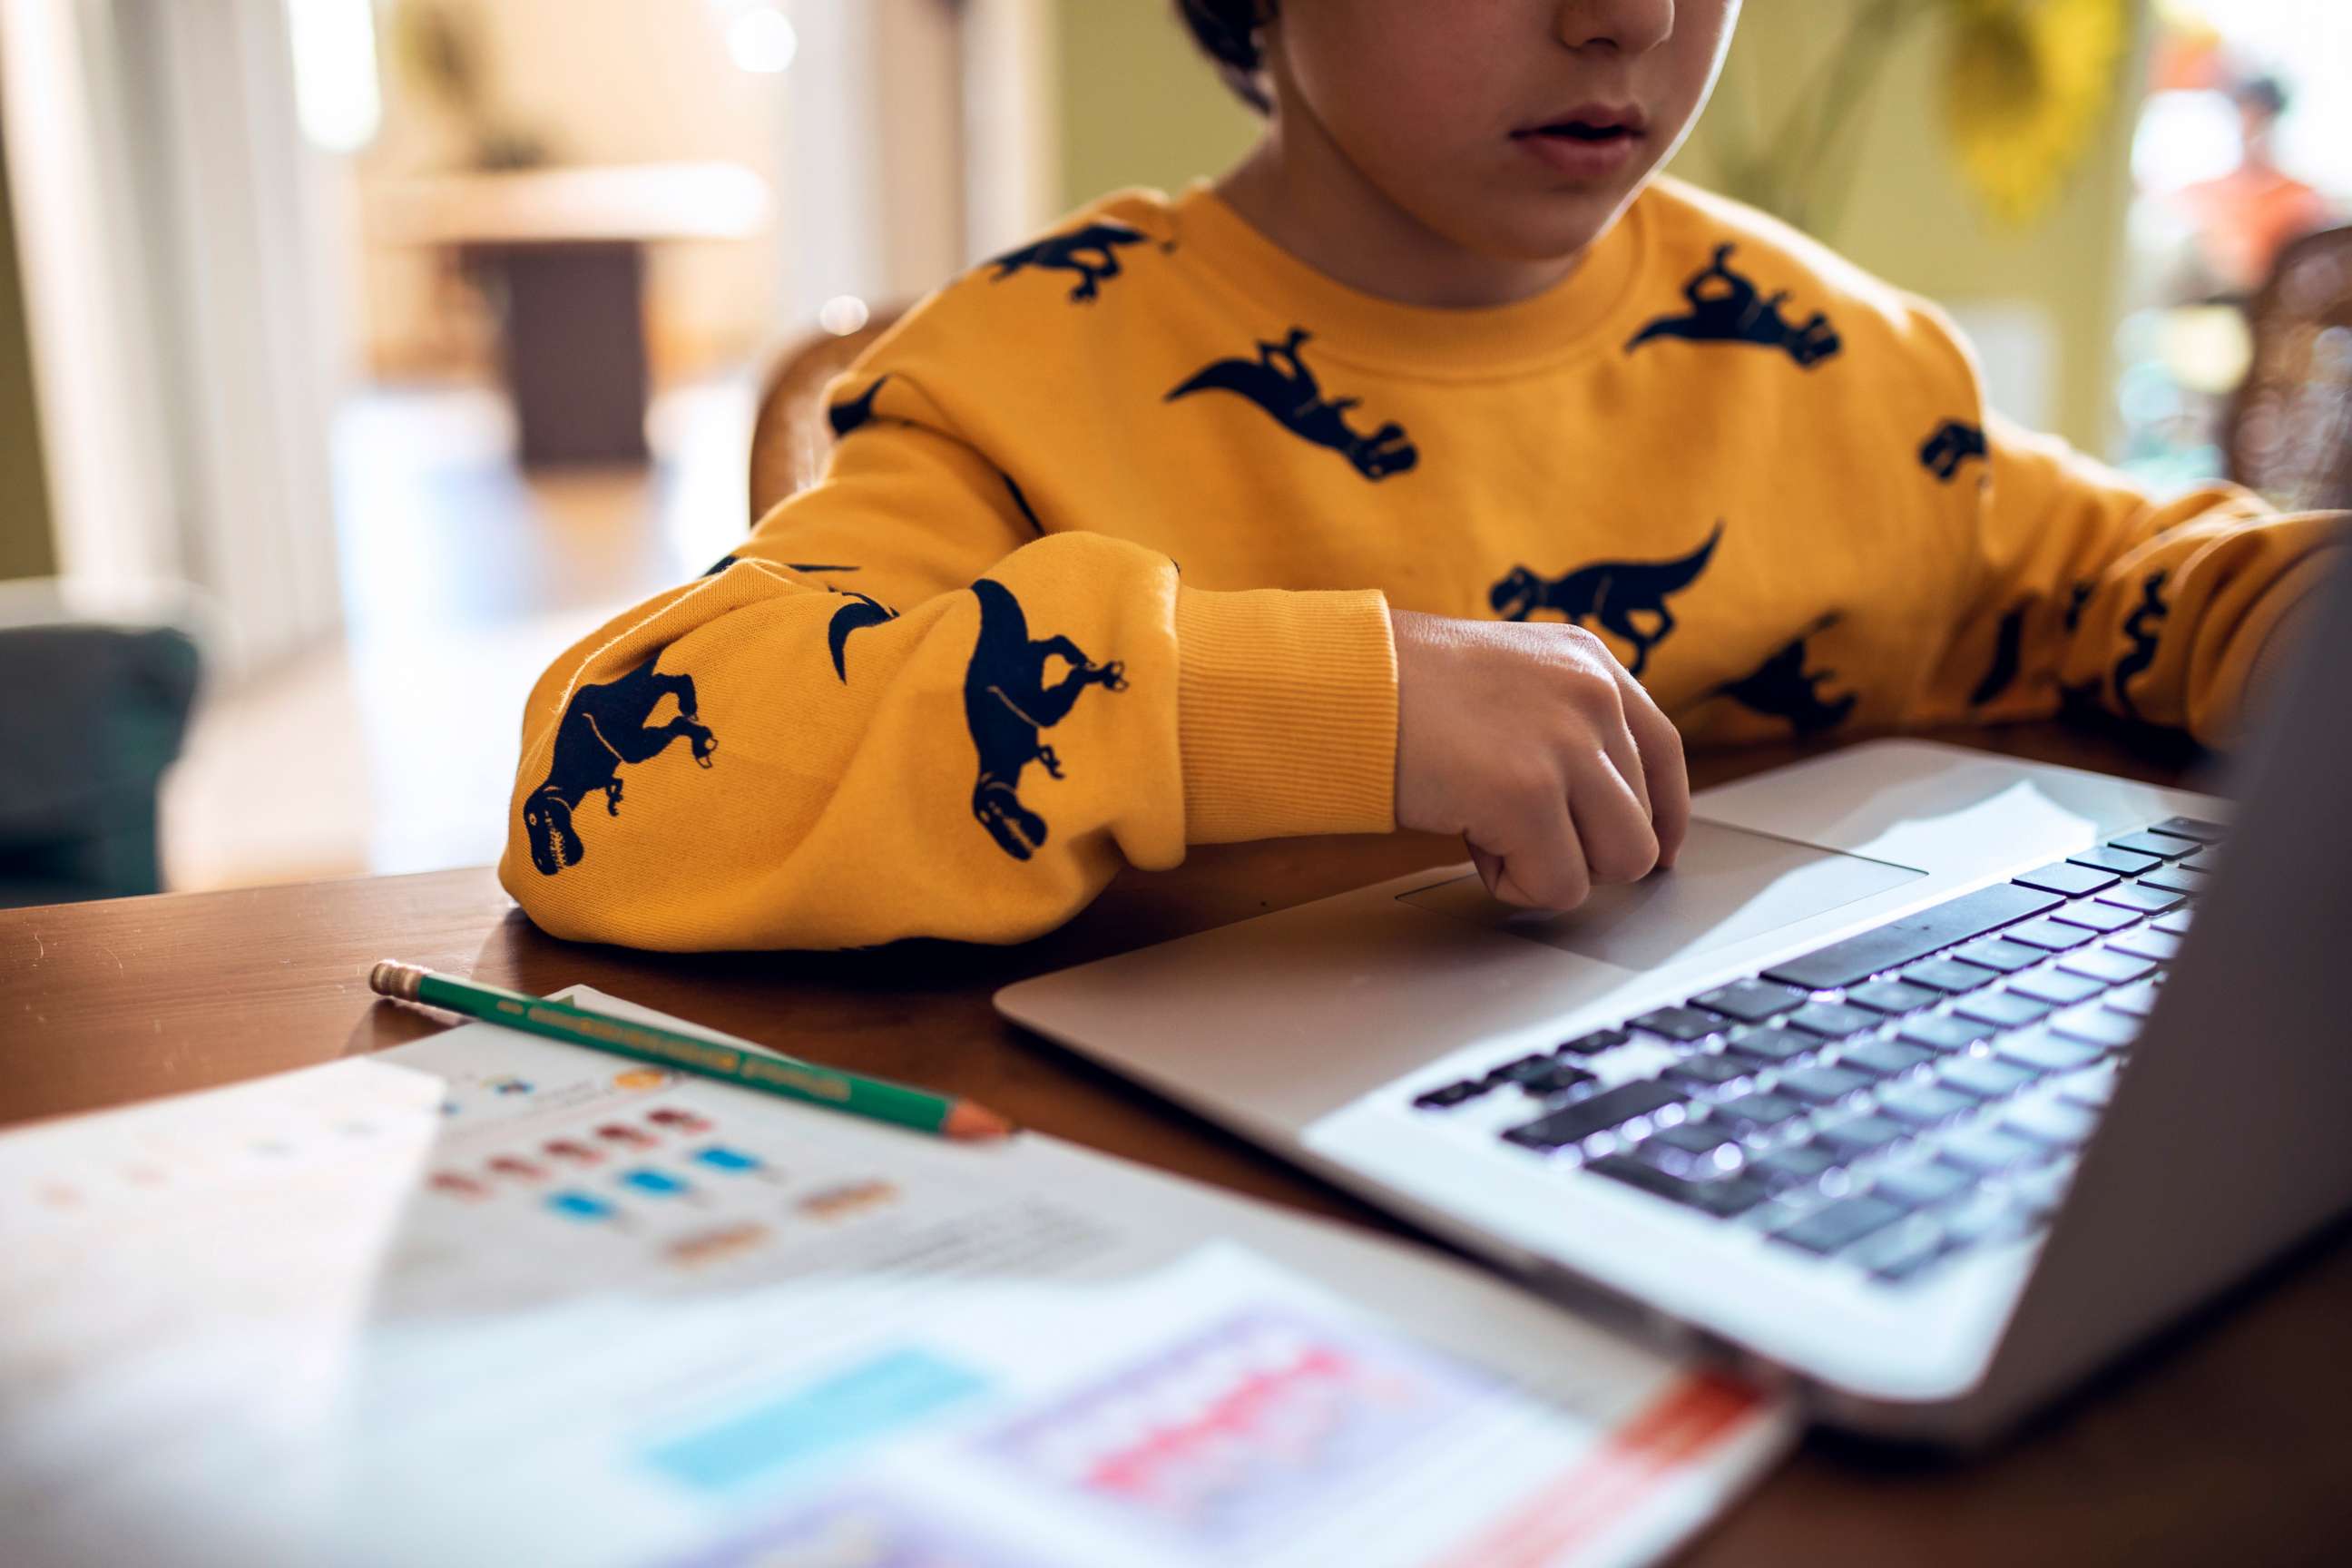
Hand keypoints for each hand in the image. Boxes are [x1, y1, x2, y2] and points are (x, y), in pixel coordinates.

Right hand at [1391, 609, 1689, 910]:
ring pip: (1619, 862)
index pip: (1665, 752)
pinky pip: (1560, 885)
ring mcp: (1566, 745)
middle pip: (1642, 823)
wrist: (1341, 686)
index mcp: (1589, 663)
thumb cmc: (1400, 689)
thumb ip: (1563, 722)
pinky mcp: (1530, 796)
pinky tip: (1472, 843)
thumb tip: (1601, 806)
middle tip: (1512, 829)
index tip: (1653, 849)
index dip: (1663, 815)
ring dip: (1556, 867)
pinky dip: (1514, 883)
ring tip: (1493, 833)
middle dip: (1582, 846)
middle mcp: (1592, 697)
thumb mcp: (1508, 677)